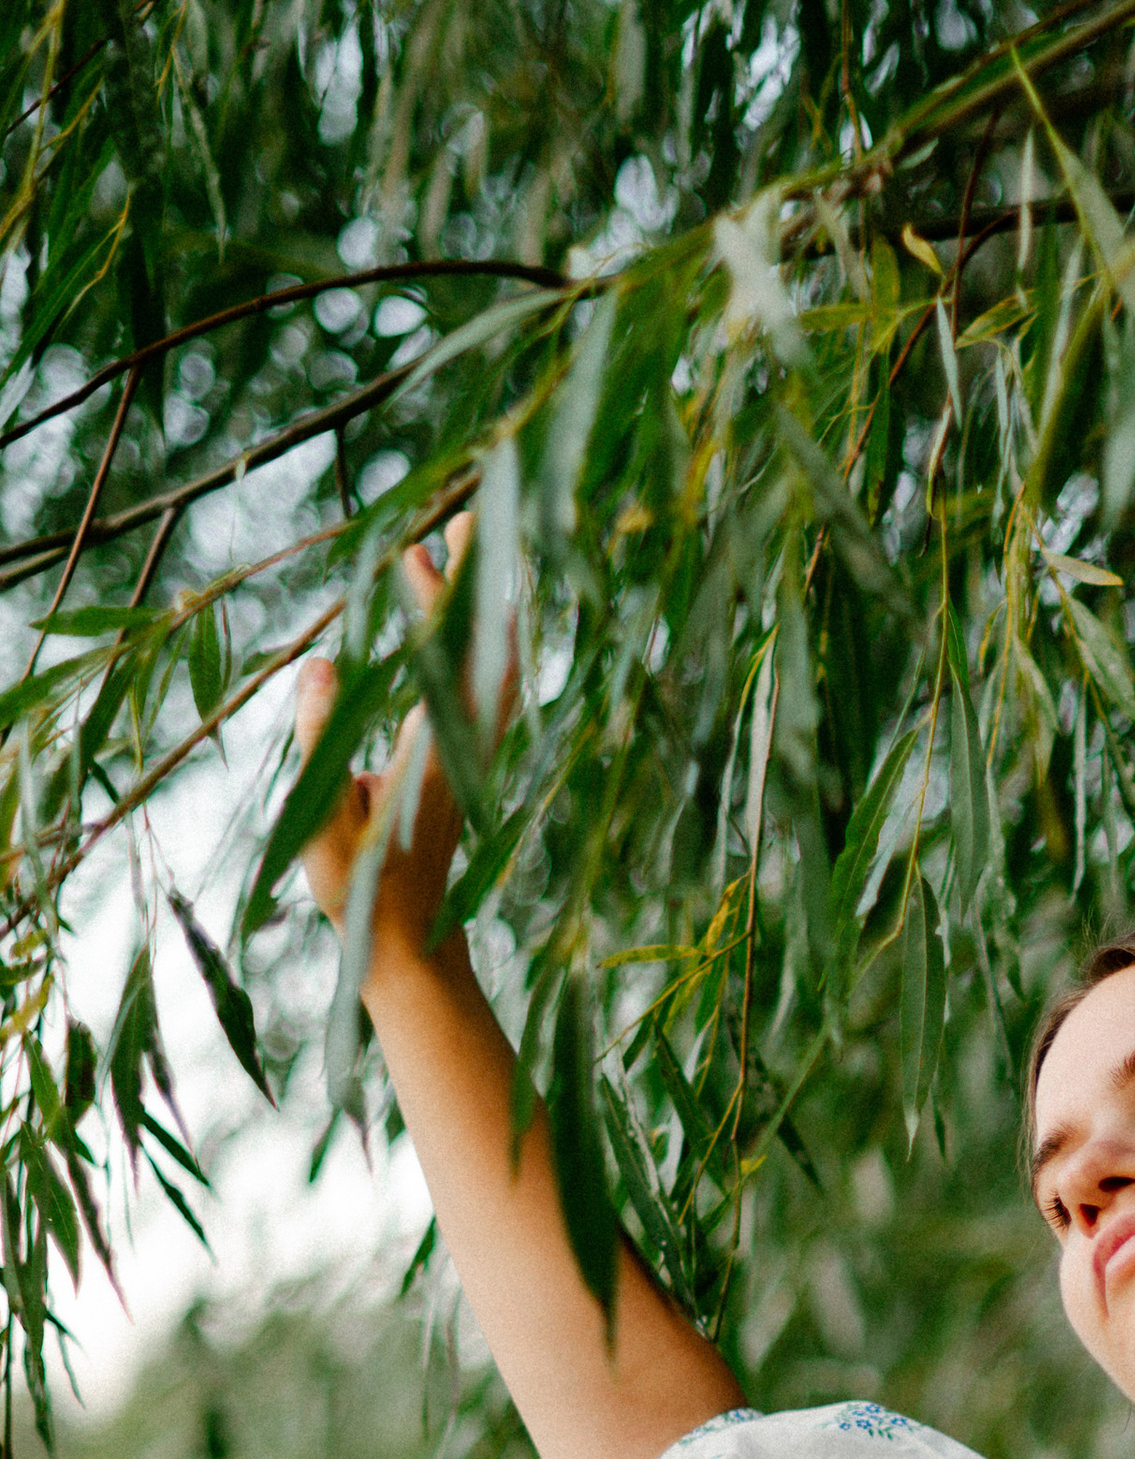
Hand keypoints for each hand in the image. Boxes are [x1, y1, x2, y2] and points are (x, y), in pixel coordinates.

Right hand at [297, 523, 501, 976]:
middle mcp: (465, 746)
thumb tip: (321, 665)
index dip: (437, 601)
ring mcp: (470, 755)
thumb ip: (319, 741)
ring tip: (455, 552)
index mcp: (435, 752)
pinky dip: (479, 643)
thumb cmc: (362, 890)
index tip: (417, 550)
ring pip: (492, 664)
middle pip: (485, 646)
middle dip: (475, 580)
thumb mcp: (324, 820)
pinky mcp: (465, 765)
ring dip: (479, 608)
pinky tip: (459, 621)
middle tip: (462, 515)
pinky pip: (485, 688)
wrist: (409, 943)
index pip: (447, 658)